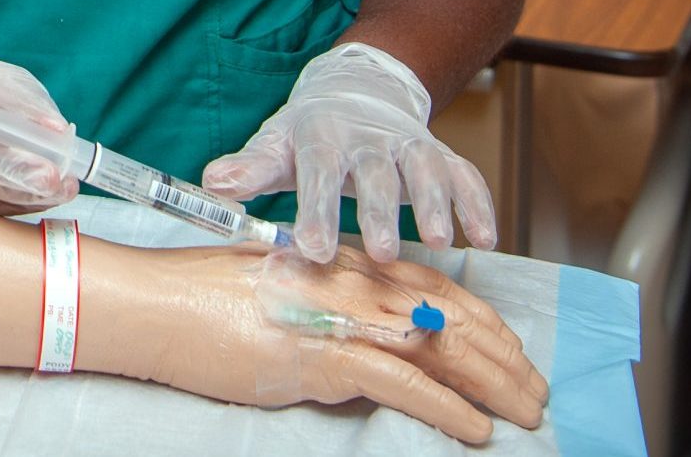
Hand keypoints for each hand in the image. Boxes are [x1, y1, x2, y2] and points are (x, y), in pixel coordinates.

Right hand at [101, 242, 548, 443]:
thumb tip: (367, 341)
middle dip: (504, 358)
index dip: (485, 322)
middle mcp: (354, 282)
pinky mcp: (323, 357)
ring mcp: (341, 318)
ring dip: (494, 386)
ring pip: (442, 351)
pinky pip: (405, 386)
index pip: (437, 287)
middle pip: (453, 319)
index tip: (513, 351)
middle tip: (535, 391)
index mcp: (344, 263)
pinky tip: (476, 429)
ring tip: (524, 413)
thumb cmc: (201, 298)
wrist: (155, 303)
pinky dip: (448, 409)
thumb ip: (329, 308)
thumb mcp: (280, 291)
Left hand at [201, 43, 497, 262]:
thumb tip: (212, 183)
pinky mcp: (441, 155)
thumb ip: (249, 168)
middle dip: (381, 212)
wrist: (358, 89)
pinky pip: (466, 175)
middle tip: (382, 253)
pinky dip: (478, 203)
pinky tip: (483, 239)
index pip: (317, 172)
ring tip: (439, 241)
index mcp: (322, 136)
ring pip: (427, 168)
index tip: (311, 249)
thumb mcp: (276, 144)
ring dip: (436, 203)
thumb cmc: (310, 132)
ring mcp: (409, 145)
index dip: (315, 209)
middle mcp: (369, 138)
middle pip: (376, 174)